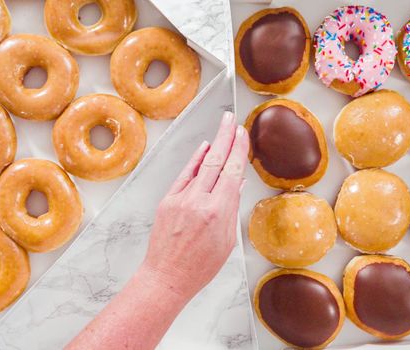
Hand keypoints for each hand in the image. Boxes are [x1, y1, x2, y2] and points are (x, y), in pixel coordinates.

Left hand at [142, 111, 248, 298]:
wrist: (166, 277)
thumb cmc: (199, 267)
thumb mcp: (226, 241)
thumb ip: (231, 209)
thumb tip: (236, 185)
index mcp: (218, 212)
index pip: (232, 172)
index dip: (238, 150)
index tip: (243, 134)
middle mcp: (199, 201)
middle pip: (216, 161)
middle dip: (226, 136)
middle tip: (232, 119)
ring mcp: (181, 199)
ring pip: (201, 165)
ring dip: (213, 144)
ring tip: (222, 127)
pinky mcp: (167, 201)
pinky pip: (184, 176)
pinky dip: (195, 161)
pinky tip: (204, 149)